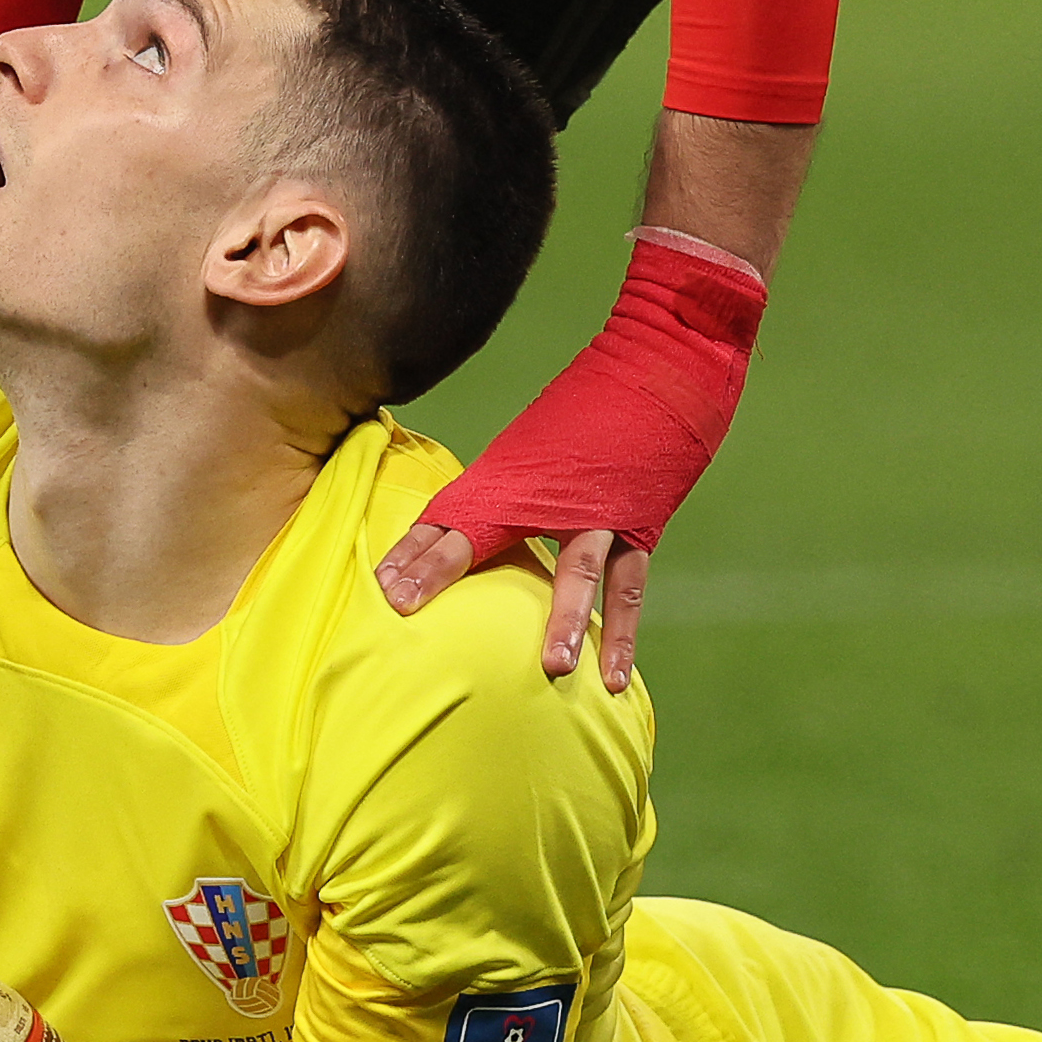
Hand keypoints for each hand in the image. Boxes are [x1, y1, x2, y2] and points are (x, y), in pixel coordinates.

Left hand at [377, 227, 766, 693]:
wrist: (662, 363)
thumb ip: (506, 494)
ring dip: (565, 619)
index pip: (449, 514)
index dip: (413, 552)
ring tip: (554, 669)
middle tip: (401, 610)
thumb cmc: (594, 407)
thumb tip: (466, 537)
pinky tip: (612, 679)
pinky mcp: (642, 525)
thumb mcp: (537, 446)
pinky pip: (628, 588)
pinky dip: (620, 636)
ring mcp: (600, 509)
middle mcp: (551, 491)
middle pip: (484, 532)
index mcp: (517, 472)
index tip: (379, 590)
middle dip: (440, 570)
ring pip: (577, 569)